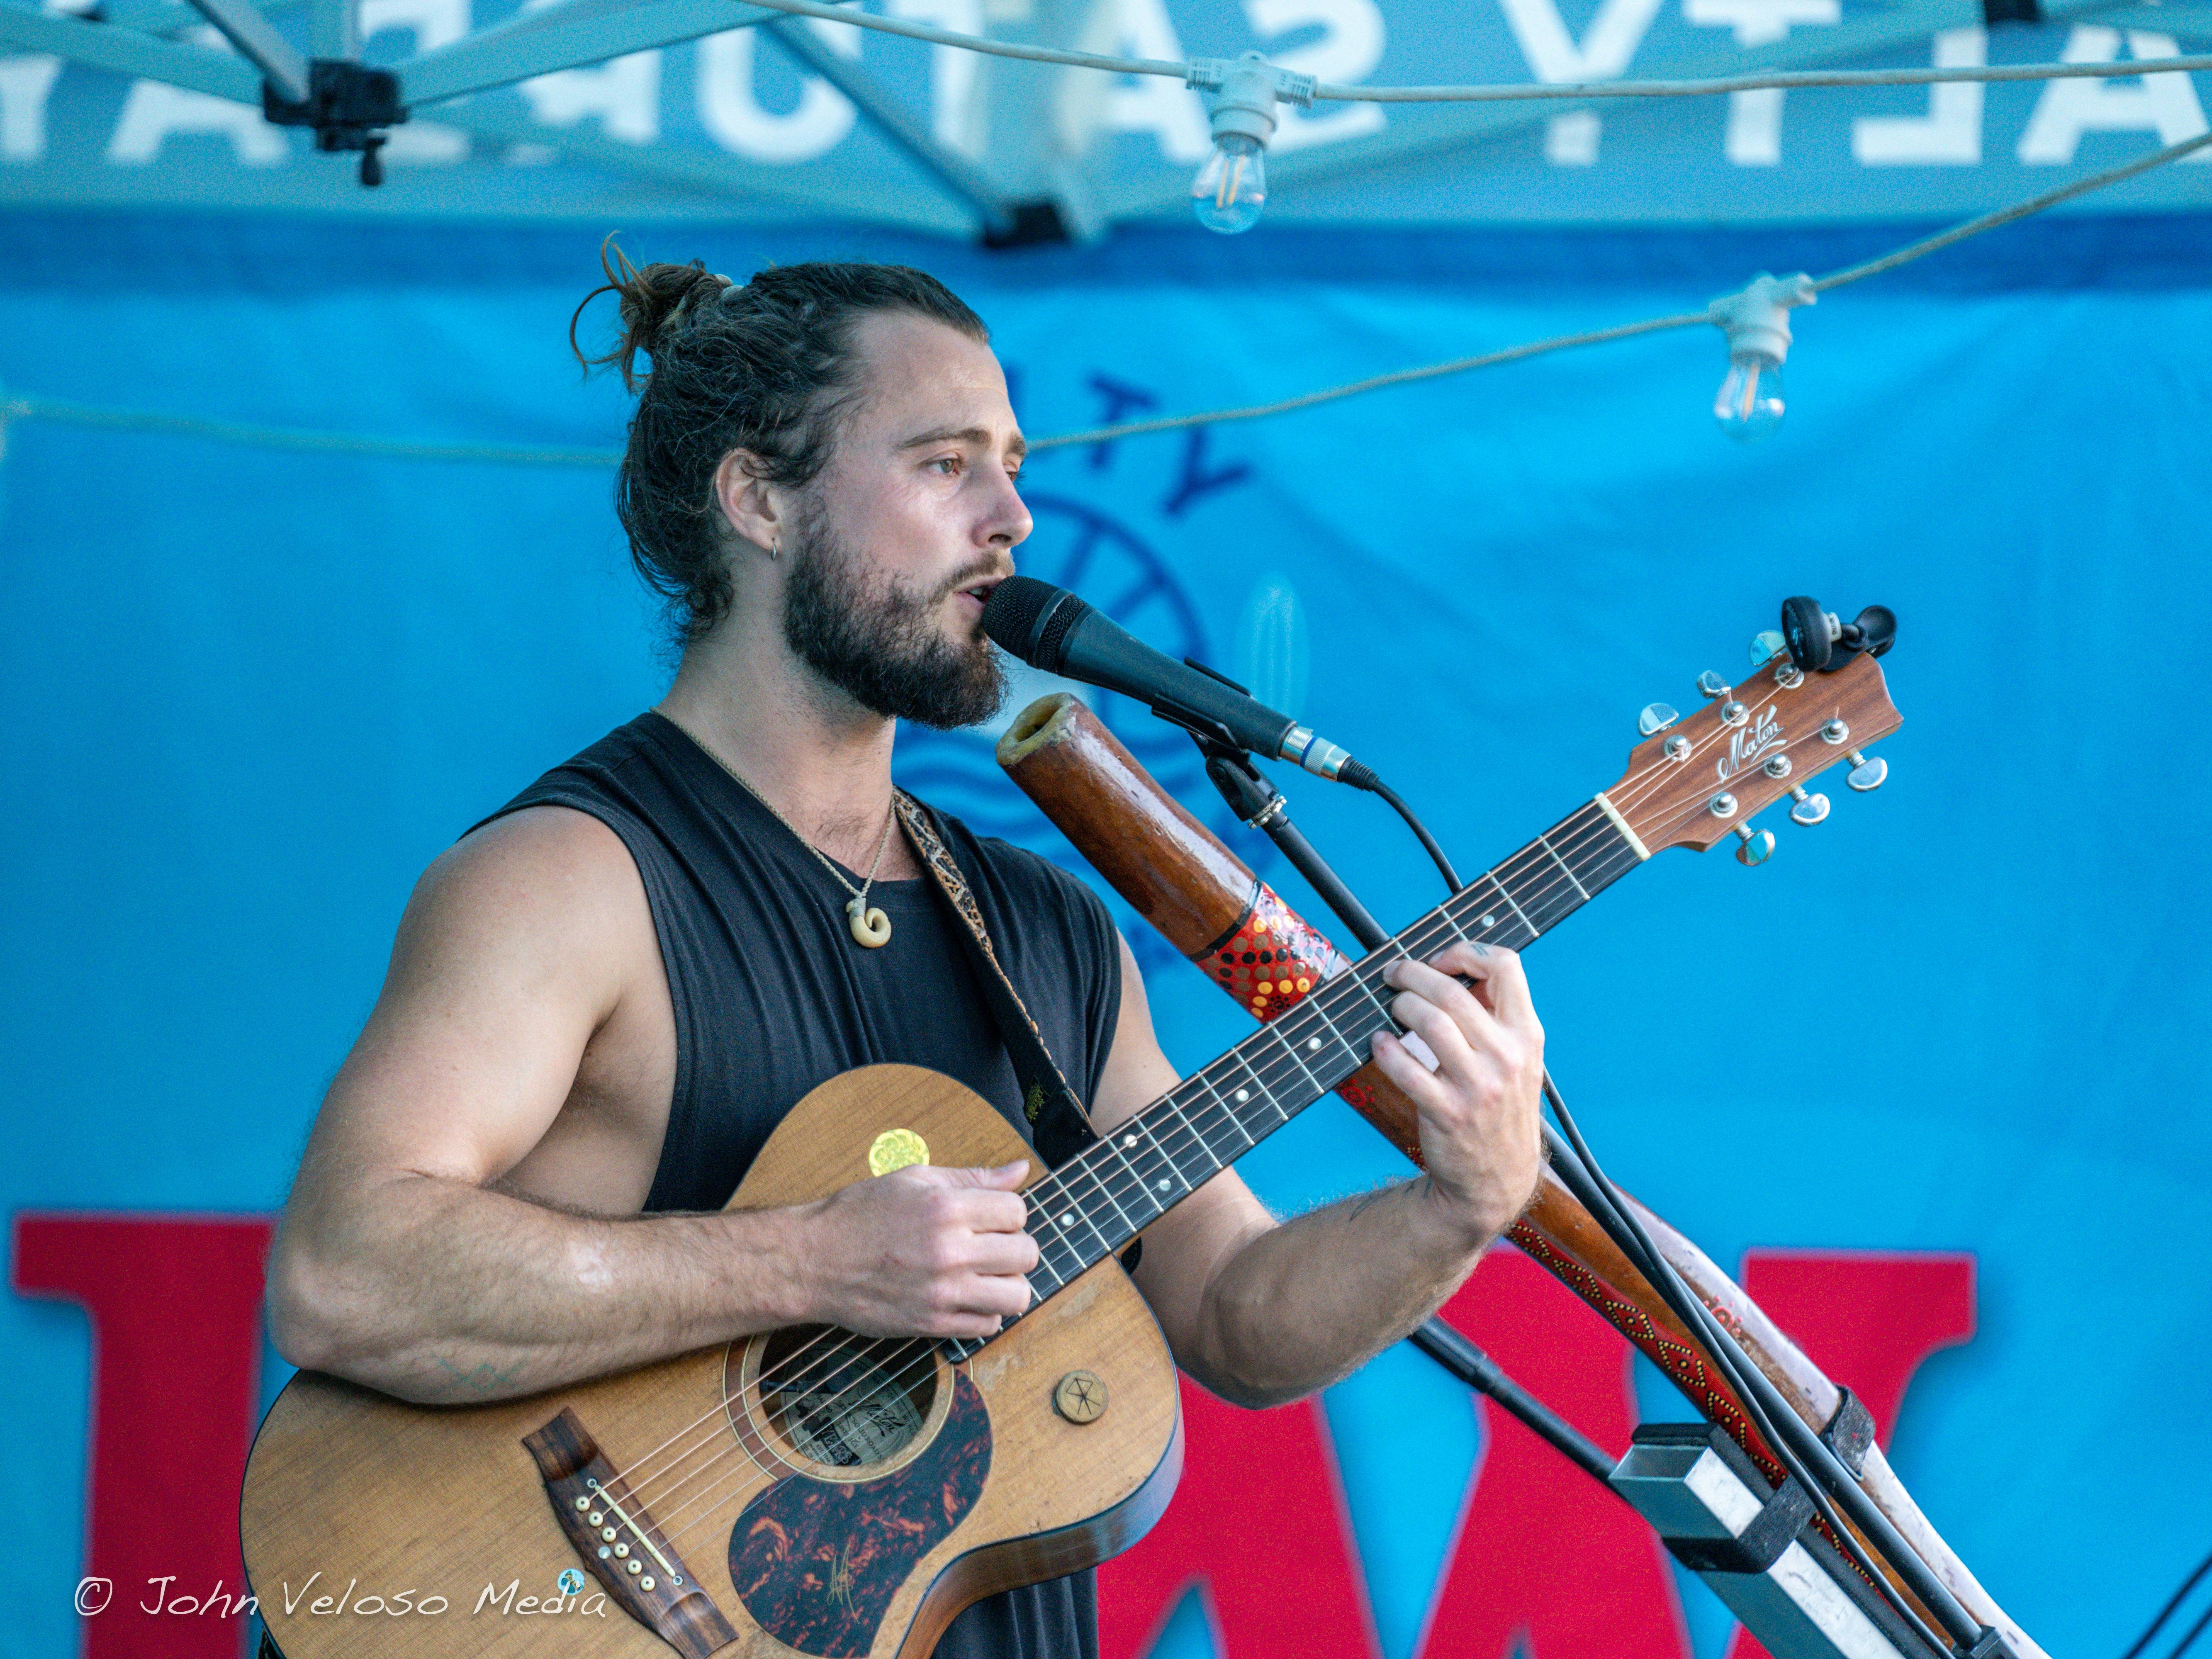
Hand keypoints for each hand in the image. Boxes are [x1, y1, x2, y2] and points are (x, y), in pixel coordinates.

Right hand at [790, 1161, 1039, 1337]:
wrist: (813, 1261)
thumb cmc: (859, 1214)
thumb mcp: (913, 1179)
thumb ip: (971, 1177)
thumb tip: (1020, 1170)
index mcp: (946, 1207)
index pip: (1017, 1211)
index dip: (1008, 1213)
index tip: (992, 1218)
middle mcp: (949, 1251)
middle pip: (1026, 1253)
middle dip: (1015, 1246)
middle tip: (993, 1246)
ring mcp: (942, 1292)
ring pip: (1017, 1295)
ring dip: (1009, 1283)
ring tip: (988, 1275)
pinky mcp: (931, 1324)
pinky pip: (988, 1325)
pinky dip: (987, 1312)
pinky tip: (968, 1296)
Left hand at [1370, 942, 1544, 1246]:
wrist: (1498, 1179)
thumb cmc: (1499, 1107)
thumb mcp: (1516, 1060)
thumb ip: (1494, 1017)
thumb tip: (1451, 968)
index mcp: (1526, 1034)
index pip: (1505, 966)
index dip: (1464, 952)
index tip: (1438, 960)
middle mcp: (1507, 1057)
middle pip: (1453, 992)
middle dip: (1413, 974)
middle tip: (1393, 975)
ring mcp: (1479, 1087)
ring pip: (1430, 1022)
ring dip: (1401, 1006)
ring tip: (1392, 1007)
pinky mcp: (1448, 1113)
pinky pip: (1406, 1069)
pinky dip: (1386, 1049)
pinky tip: (1379, 1043)